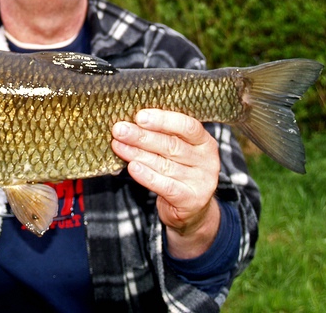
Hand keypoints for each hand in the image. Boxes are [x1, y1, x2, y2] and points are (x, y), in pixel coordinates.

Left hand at [111, 109, 220, 258]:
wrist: (192, 209)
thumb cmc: (179, 171)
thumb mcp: (177, 151)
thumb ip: (162, 136)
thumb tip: (130, 121)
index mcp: (205, 142)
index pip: (188, 126)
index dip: (163, 120)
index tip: (139, 116)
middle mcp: (207, 160)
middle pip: (172, 145)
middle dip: (142, 136)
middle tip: (119, 130)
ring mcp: (201, 181)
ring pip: (164, 164)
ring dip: (137, 154)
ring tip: (118, 145)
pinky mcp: (191, 200)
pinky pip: (165, 186)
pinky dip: (147, 176)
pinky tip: (132, 167)